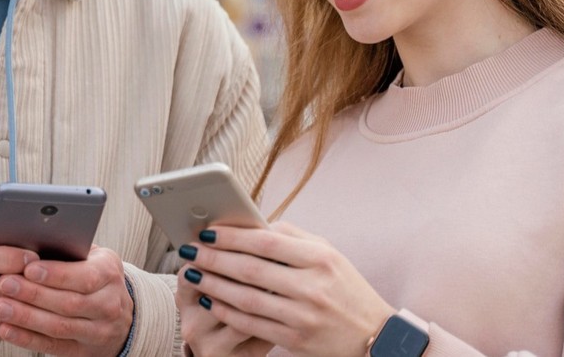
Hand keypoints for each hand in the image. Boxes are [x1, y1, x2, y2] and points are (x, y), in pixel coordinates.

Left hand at [0, 245, 134, 354]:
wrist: (118, 315)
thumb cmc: (91, 274)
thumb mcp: (90, 258)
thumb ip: (67, 251)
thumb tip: (29, 242)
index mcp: (109, 273)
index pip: (85, 276)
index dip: (56, 274)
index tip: (28, 268)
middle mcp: (109, 304)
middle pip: (69, 303)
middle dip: (33, 294)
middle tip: (3, 284)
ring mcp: (98, 332)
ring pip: (59, 327)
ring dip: (26, 317)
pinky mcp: (83, 352)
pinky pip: (53, 346)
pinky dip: (27, 338)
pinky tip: (6, 329)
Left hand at [177, 223, 394, 356]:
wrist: (375, 335)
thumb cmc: (345, 286)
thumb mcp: (329, 253)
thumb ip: (292, 236)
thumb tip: (251, 223)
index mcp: (320, 258)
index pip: (267, 242)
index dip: (233, 237)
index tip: (207, 232)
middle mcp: (312, 286)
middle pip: (251, 270)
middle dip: (214, 259)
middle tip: (189, 251)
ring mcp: (304, 316)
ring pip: (248, 299)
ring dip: (215, 286)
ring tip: (193, 275)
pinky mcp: (297, 340)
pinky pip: (253, 324)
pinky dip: (228, 311)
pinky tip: (211, 300)